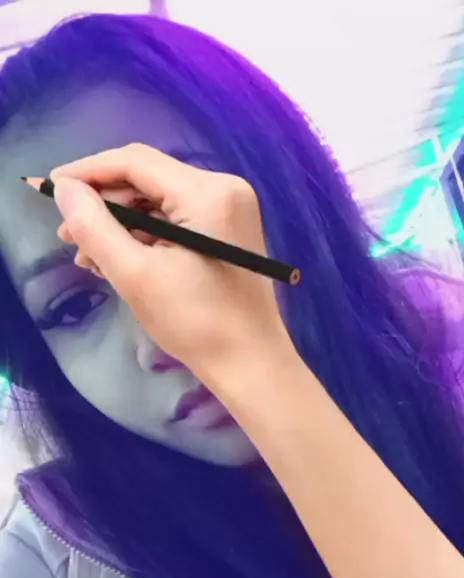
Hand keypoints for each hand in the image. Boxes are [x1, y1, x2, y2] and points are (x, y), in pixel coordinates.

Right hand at [51, 143, 291, 382]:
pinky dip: (145, 237)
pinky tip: (119, 260)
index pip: (135, 162)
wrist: (250, 364)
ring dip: (120, 225)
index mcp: (207, 193)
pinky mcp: (228, 231)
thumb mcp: (135, 276)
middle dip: (103, 205)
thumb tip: (64, 189)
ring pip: (158, 202)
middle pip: (147, 179)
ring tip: (88, 257)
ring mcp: (230, 210)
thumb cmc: (196, 324)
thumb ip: (95, 227)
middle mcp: (224, 188)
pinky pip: (175, 220)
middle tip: (66, 236)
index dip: (87, 171)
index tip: (48, 189)